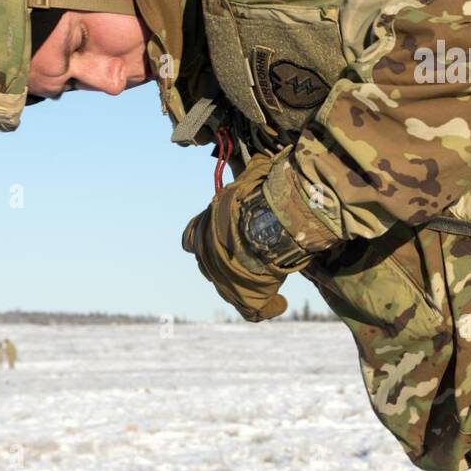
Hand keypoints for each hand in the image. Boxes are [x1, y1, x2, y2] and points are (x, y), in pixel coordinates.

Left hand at [182, 155, 293, 321]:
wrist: (263, 227)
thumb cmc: (254, 200)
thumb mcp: (249, 179)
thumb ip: (251, 174)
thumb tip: (261, 158)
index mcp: (200, 231)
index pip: (191, 237)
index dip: (205, 237)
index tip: (223, 234)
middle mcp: (206, 259)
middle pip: (212, 265)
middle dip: (230, 261)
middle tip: (253, 256)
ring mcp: (223, 282)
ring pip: (231, 288)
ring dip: (248, 284)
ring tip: (271, 280)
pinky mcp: (244, 299)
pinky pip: (255, 311)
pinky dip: (268, 308)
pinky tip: (280, 303)